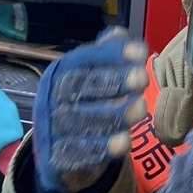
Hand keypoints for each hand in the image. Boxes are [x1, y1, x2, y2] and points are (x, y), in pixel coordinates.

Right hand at [32, 26, 148, 192]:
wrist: (61, 148)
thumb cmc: (86, 103)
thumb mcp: (94, 77)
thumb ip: (108, 55)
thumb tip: (120, 35)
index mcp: (61, 72)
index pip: (83, 59)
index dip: (110, 55)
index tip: (140, 52)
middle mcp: (51, 97)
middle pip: (77, 86)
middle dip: (111, 82)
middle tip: (142, 78)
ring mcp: (50, 127)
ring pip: (77, 120)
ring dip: (111, 115)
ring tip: (141, 109)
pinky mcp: (55, 157)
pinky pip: (75, 153)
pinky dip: (99, 148)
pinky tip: (123, 142)